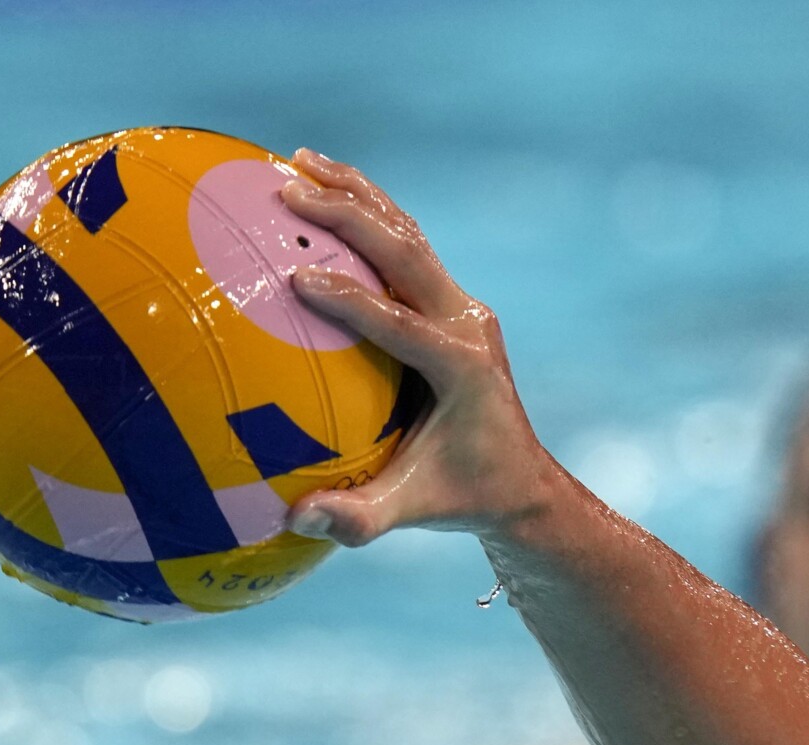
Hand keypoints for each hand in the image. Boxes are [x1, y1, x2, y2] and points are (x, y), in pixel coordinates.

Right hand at [276, 151, 564, 546]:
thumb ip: (360, 519)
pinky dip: (365, 212)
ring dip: (356, 196)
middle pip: (407, 254)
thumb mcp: (414, 511)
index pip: (401, 324)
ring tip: (297, 160)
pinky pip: (404, 245)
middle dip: (349, 218)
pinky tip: (317, 187)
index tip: (296, 279)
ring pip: (407, 235)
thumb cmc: (465, 496)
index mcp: (463, 369)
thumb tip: (296, 519)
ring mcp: (463, 307)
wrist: (521, 479)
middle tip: (286, 192)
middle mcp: (468, 325)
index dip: (351, 300)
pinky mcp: (452, 302)